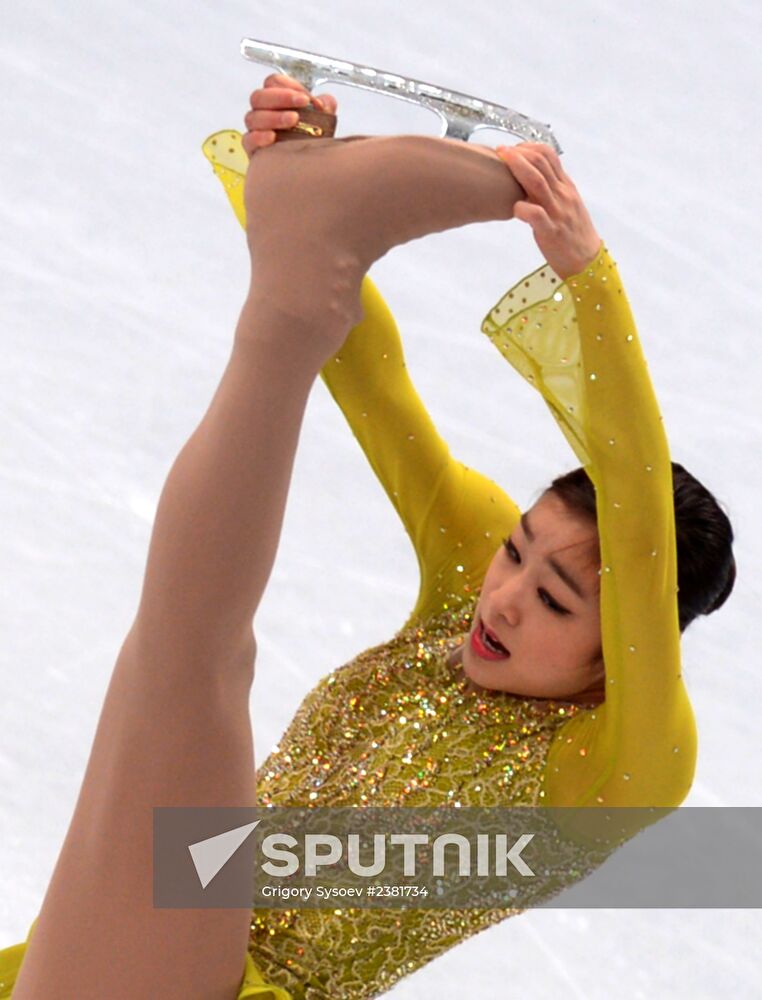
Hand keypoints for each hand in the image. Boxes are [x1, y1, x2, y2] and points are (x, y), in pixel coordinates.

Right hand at [242, 74, 338, 156]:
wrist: (309, 167)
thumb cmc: (312, 139)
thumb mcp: (323, 119)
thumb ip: (325, 105)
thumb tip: (323, 103)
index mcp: (276, 100)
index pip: (273, 82)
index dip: (289, 86)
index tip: (306, 96)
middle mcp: (262, 112)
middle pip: (259, 96)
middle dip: (281, 97)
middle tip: (302, 103)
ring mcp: (255, 130)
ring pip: (253, 117)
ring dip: (274, 117)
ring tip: (294, 120)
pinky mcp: (253, 149)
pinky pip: (248, 139)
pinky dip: (259, 137)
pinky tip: (273, 137)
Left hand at [496, 143, 601, 278]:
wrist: (587, 260)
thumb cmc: (572, 232)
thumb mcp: (566, 203)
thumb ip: (552, 188)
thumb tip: (530, 174)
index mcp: (566, 186)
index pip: (550, 156)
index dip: (529, 147)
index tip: (513, 150)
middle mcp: (563, 195)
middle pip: (541, 163)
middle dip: (519, 153)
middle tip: (500, 151)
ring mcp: (558, 212)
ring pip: (537, 182)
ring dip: (518, 168)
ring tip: (502, 161)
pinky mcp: (551, 232)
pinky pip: (536, 215)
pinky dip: (521, 208)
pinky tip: (513, 208)